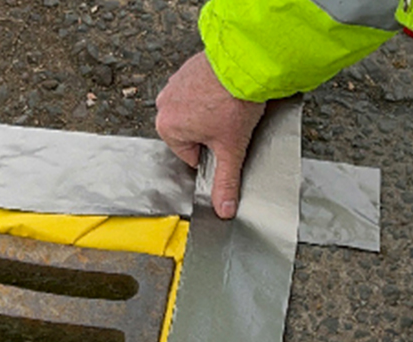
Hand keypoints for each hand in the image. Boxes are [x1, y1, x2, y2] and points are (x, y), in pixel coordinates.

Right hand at [155, 52, 266, 218]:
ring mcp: (175, 83)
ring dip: (211, 110)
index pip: (191, 154)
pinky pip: (199, 89)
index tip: (225, 139)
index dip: (212, 151)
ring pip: (196, 111)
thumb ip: (225, 182)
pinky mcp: (188, 67)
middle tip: (229, 121)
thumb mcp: (230, 149)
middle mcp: (165, 105)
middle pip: (191, 133)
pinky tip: (227, 90)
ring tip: (229, 105)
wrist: (247, 60)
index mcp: (167, 128)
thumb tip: (223, 210)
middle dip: (210, 130)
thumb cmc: (234, 100)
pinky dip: (213, 91)